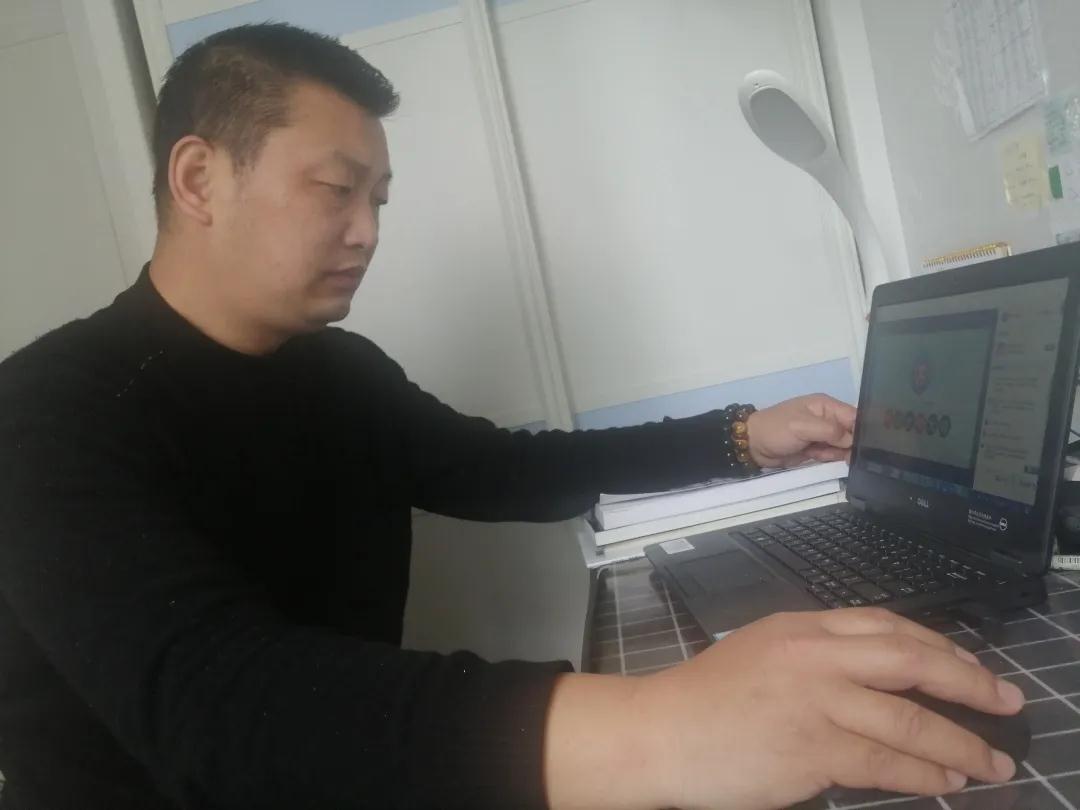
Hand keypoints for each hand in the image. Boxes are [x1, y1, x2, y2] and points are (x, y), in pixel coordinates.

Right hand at [633, 608, 1021, 809]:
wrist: (659, 731)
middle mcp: (815, 655)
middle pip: (911, 658)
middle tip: (1007, 700)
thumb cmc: (704, 698)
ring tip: (992, 762)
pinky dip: (924, 773)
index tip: (970, 666)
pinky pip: (885, 761)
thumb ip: (816, 658)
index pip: (886, 624)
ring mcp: (816, 700)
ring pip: (908, 717)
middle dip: (969, 681)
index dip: (939, 645)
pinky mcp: (813, 747)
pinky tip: (946, 781)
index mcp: (802, 626)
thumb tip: (875, 683)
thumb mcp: (762, 652)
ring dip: (960, 743)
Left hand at [746, 393, 855, 467]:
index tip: (870, 446)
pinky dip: (829, 458)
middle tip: (845, 454)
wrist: (753, 446)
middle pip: (852, 433)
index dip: (863, 430)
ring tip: (822, 453)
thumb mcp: (802, 426)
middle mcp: (828, 419)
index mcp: (826, 406)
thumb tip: (852, 440)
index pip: (854, 416)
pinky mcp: (817, 449)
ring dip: (839, 453)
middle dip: (852, 445)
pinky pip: (833, 455)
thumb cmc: (776, 430)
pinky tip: (817, 456)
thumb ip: (829, 431)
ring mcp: (823, 435)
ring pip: (844, 446)